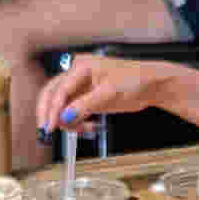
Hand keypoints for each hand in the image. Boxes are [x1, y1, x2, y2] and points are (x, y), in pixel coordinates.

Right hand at [38, 54, 166, 135]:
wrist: (150, 85)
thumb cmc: (134, 80)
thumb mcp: (109, 94)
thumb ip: (85, 106)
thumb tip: (65, 117)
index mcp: (80, 67)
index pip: (59, 90)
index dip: (52, 110)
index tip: (49, 126)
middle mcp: (77, 75)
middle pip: (53, 95)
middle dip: (50, 114)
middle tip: (48, 132)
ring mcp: (81, 87)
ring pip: (62, 106)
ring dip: (67, 121)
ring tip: (83, 129)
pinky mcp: (87, 99)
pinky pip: (73, 112)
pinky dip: (76, 122)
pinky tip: (88, 127)